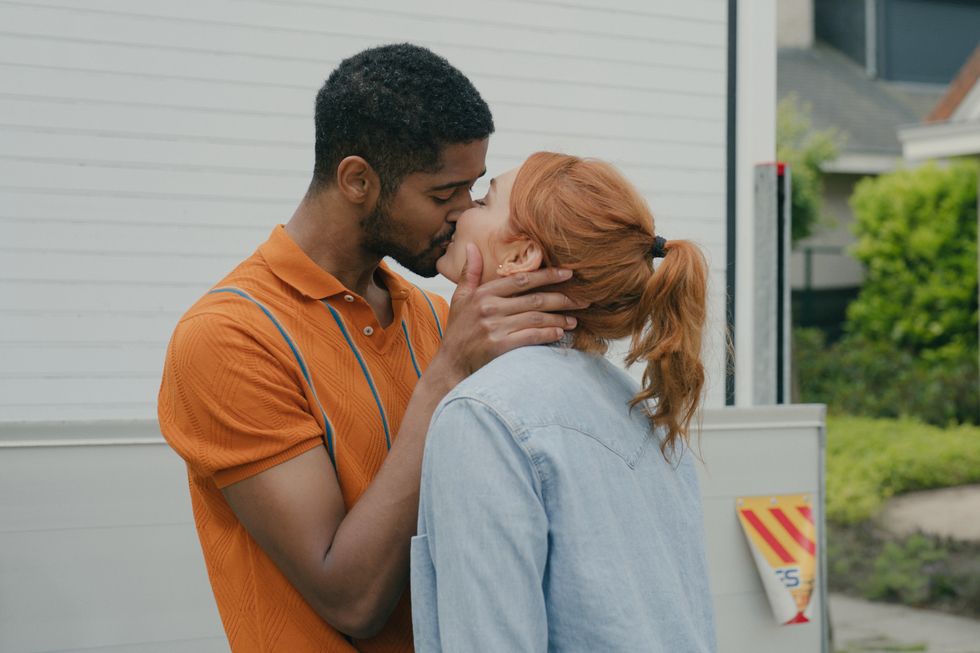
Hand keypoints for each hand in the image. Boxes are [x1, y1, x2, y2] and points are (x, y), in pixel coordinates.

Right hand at [431, 244, 584, 385]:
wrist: (450, 365)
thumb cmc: (458, 331)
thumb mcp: (459, 298)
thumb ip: (469, 273)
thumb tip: (472, 246)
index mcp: (483, 294)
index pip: (521, 280)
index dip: (547, 275)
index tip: (568, 274)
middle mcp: (489, 308)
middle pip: (534, 299)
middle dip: (562, 298)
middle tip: (583, 299)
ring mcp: (494, 328)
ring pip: (536, 318)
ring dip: (559, 318)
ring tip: (574, 319)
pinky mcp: (499, 347)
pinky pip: (531, 337)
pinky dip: (548, 334)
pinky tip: (560, 333)